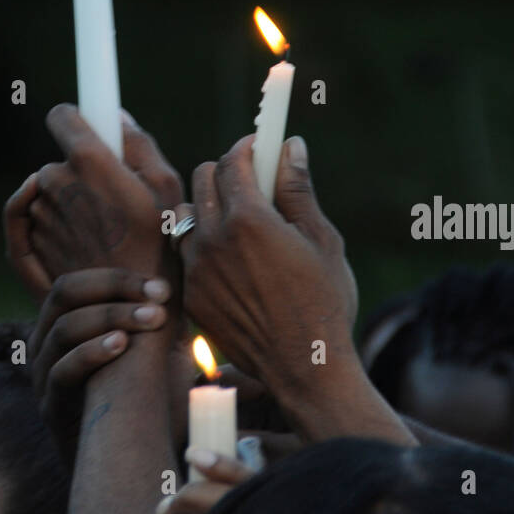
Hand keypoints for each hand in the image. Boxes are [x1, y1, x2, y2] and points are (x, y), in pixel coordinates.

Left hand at [5, 105, 183, 296]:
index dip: (76, 122)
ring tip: (106, 229)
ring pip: (50, 191)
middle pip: (61, 160)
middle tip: (115, 200)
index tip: (89, 132)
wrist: (131, 313)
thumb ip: (138, 143)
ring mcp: (39, 213)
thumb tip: (116, 117)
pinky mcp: (29, 242)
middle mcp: (55, 182)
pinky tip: (87, 244)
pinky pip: (40, 218)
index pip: (62, 116)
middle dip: (82, 173)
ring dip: (70, 201)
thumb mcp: (166, 187)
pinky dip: (59, 224)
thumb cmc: (159, 247)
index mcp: (89, 161)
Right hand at [29, 267, 172, 461]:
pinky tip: (122, 345)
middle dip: (114, 292)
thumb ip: (156, 318)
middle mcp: (45, 345)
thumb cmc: (144, 401)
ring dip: (109, 318)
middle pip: (63, 296)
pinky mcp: (50, 409)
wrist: (130, 463)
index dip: (116, 278)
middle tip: (158, 302)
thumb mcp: (152, 352)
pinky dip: (91, 353)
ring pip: (63, 330)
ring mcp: (42, 376)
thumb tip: (176, 277)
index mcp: (63, 324)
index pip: (75, 284)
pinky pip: (61, 372)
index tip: (161, 288)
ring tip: (149, 320)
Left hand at [181, 134, 357, 398]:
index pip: (232, 161)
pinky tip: (232, 260)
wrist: (304, 368)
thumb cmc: (324, 302)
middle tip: (253, 183)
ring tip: (240, 222)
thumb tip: (290, 146)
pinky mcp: (192, 296)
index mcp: (248, 219)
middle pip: (204, 179)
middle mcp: (213, 240)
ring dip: (210, 207)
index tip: (259, 147)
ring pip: (190, 215)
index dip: (247, 148)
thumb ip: (298, 189)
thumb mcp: (322, 239)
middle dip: (226, 171)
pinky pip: (188, 254)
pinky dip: (205, 245)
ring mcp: (197, 270)